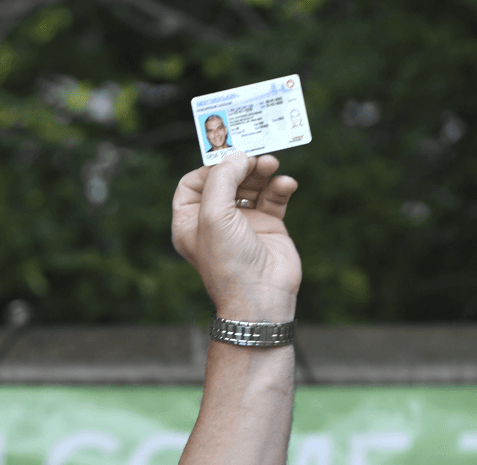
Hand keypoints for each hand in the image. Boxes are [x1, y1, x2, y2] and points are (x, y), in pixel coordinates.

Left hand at [171, 154, 300, 322]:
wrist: (261, 297)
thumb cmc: (229, 262)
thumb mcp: (214, 216)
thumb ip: (221, 179)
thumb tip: (238, 156)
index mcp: (190, 221)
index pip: (192, 183)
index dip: (208, 167)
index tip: (227, 159)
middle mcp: (215, 221)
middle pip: (226, 178)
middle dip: (241, 164)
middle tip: (256, 156)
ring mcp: (243, 222)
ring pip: (251, 184)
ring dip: (262, 171)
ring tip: (272, 165)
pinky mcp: (269, 225)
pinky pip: (274, 196)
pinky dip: (280, 186)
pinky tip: (286, 185)